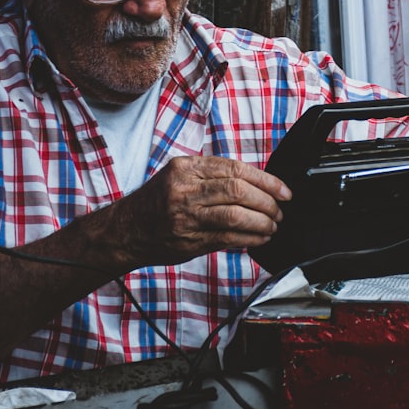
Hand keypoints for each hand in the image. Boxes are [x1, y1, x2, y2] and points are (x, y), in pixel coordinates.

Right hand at [119, 155, 291, 267]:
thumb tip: (259, 184)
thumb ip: (213, 177)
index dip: (266, 180)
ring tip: (273, 224)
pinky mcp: (189, 240)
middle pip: (238, 191)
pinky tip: (260, 237)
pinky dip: (250, 238)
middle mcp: (184, 189)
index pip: (235, 169)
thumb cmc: (157, 202)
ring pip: (235, 215)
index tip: (283, 190)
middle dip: (267, 201)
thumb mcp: (180, 177)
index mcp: (186, 168)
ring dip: (262, 221)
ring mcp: (186, 216)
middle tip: (280, 209)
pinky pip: (228, 238)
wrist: (125, 231)